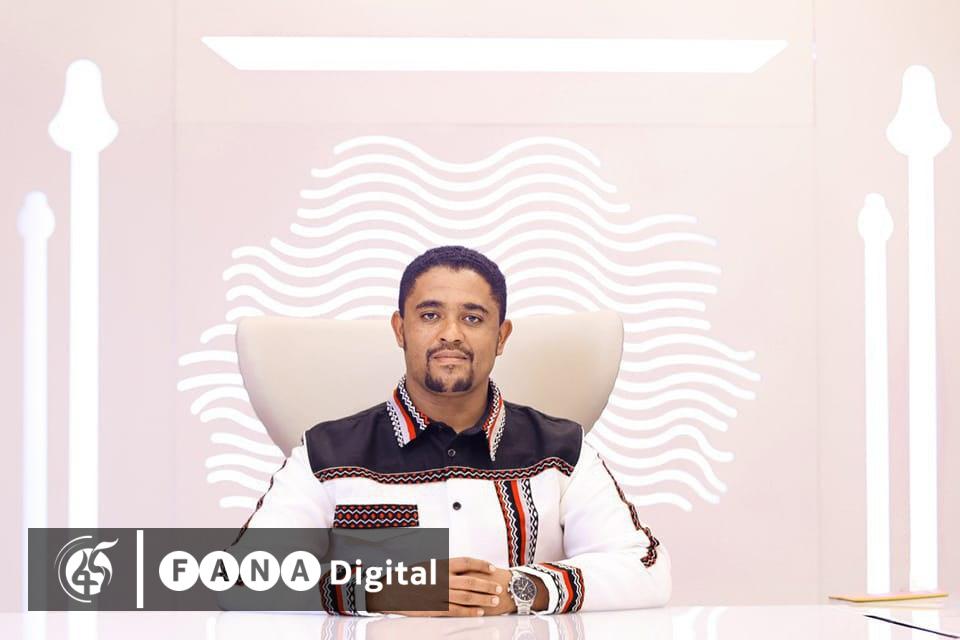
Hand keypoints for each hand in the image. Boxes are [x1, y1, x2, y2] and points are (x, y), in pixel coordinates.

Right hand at [367, 557, 504, 616]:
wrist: (391, 591)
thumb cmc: (409, 577)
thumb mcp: (427, 566)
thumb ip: (444, 567)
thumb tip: (459, 568)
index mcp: (440, 565)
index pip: (467, 562)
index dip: (481, 564)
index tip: (491, 568)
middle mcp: (442, 578)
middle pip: (471, 580)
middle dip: (487, 585)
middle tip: (498, 588)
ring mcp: (440, 594)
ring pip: (467, 597)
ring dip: (483, 599)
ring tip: (494, 600)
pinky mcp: (435, 608)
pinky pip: (457, 610)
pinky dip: (470, 611)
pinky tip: (479, 612)